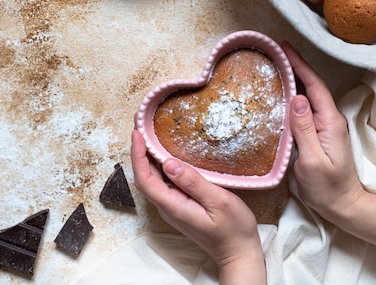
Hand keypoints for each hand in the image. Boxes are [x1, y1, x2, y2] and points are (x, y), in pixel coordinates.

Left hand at [130, 130, 265, 283]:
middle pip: (144, 176)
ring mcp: (172, 205)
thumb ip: (193, 183)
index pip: (145, 179)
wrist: (238, 252)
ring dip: (148, 155)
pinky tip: (165, 150)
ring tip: (148, 131)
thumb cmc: (233, 230)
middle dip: (139, 149)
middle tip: (140, 123)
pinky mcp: (179, 203)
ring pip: (152, 177)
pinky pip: (163, 180)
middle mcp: (167, 206)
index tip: (137, 133)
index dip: (137, 155)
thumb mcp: (219, 202)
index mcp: (173, 206)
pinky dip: (160, 163)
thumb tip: (169, 164)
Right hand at [283, 42, 375, 282]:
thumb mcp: (312, 160)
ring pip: (308, 96)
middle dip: (296, 66)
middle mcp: (329, 120)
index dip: (300, 65)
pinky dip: (293, 95)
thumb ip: (304, 129)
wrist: (342, 205)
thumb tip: (297, 97)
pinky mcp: (317, 134)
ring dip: (294, 79)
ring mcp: (324, 126)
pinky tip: (281, 93)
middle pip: (312, 86)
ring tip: (275, 65)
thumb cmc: (326, 187)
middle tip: (275, 51)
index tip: (285, 48)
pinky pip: (304, 108)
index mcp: (329, 122)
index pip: (314, 87)